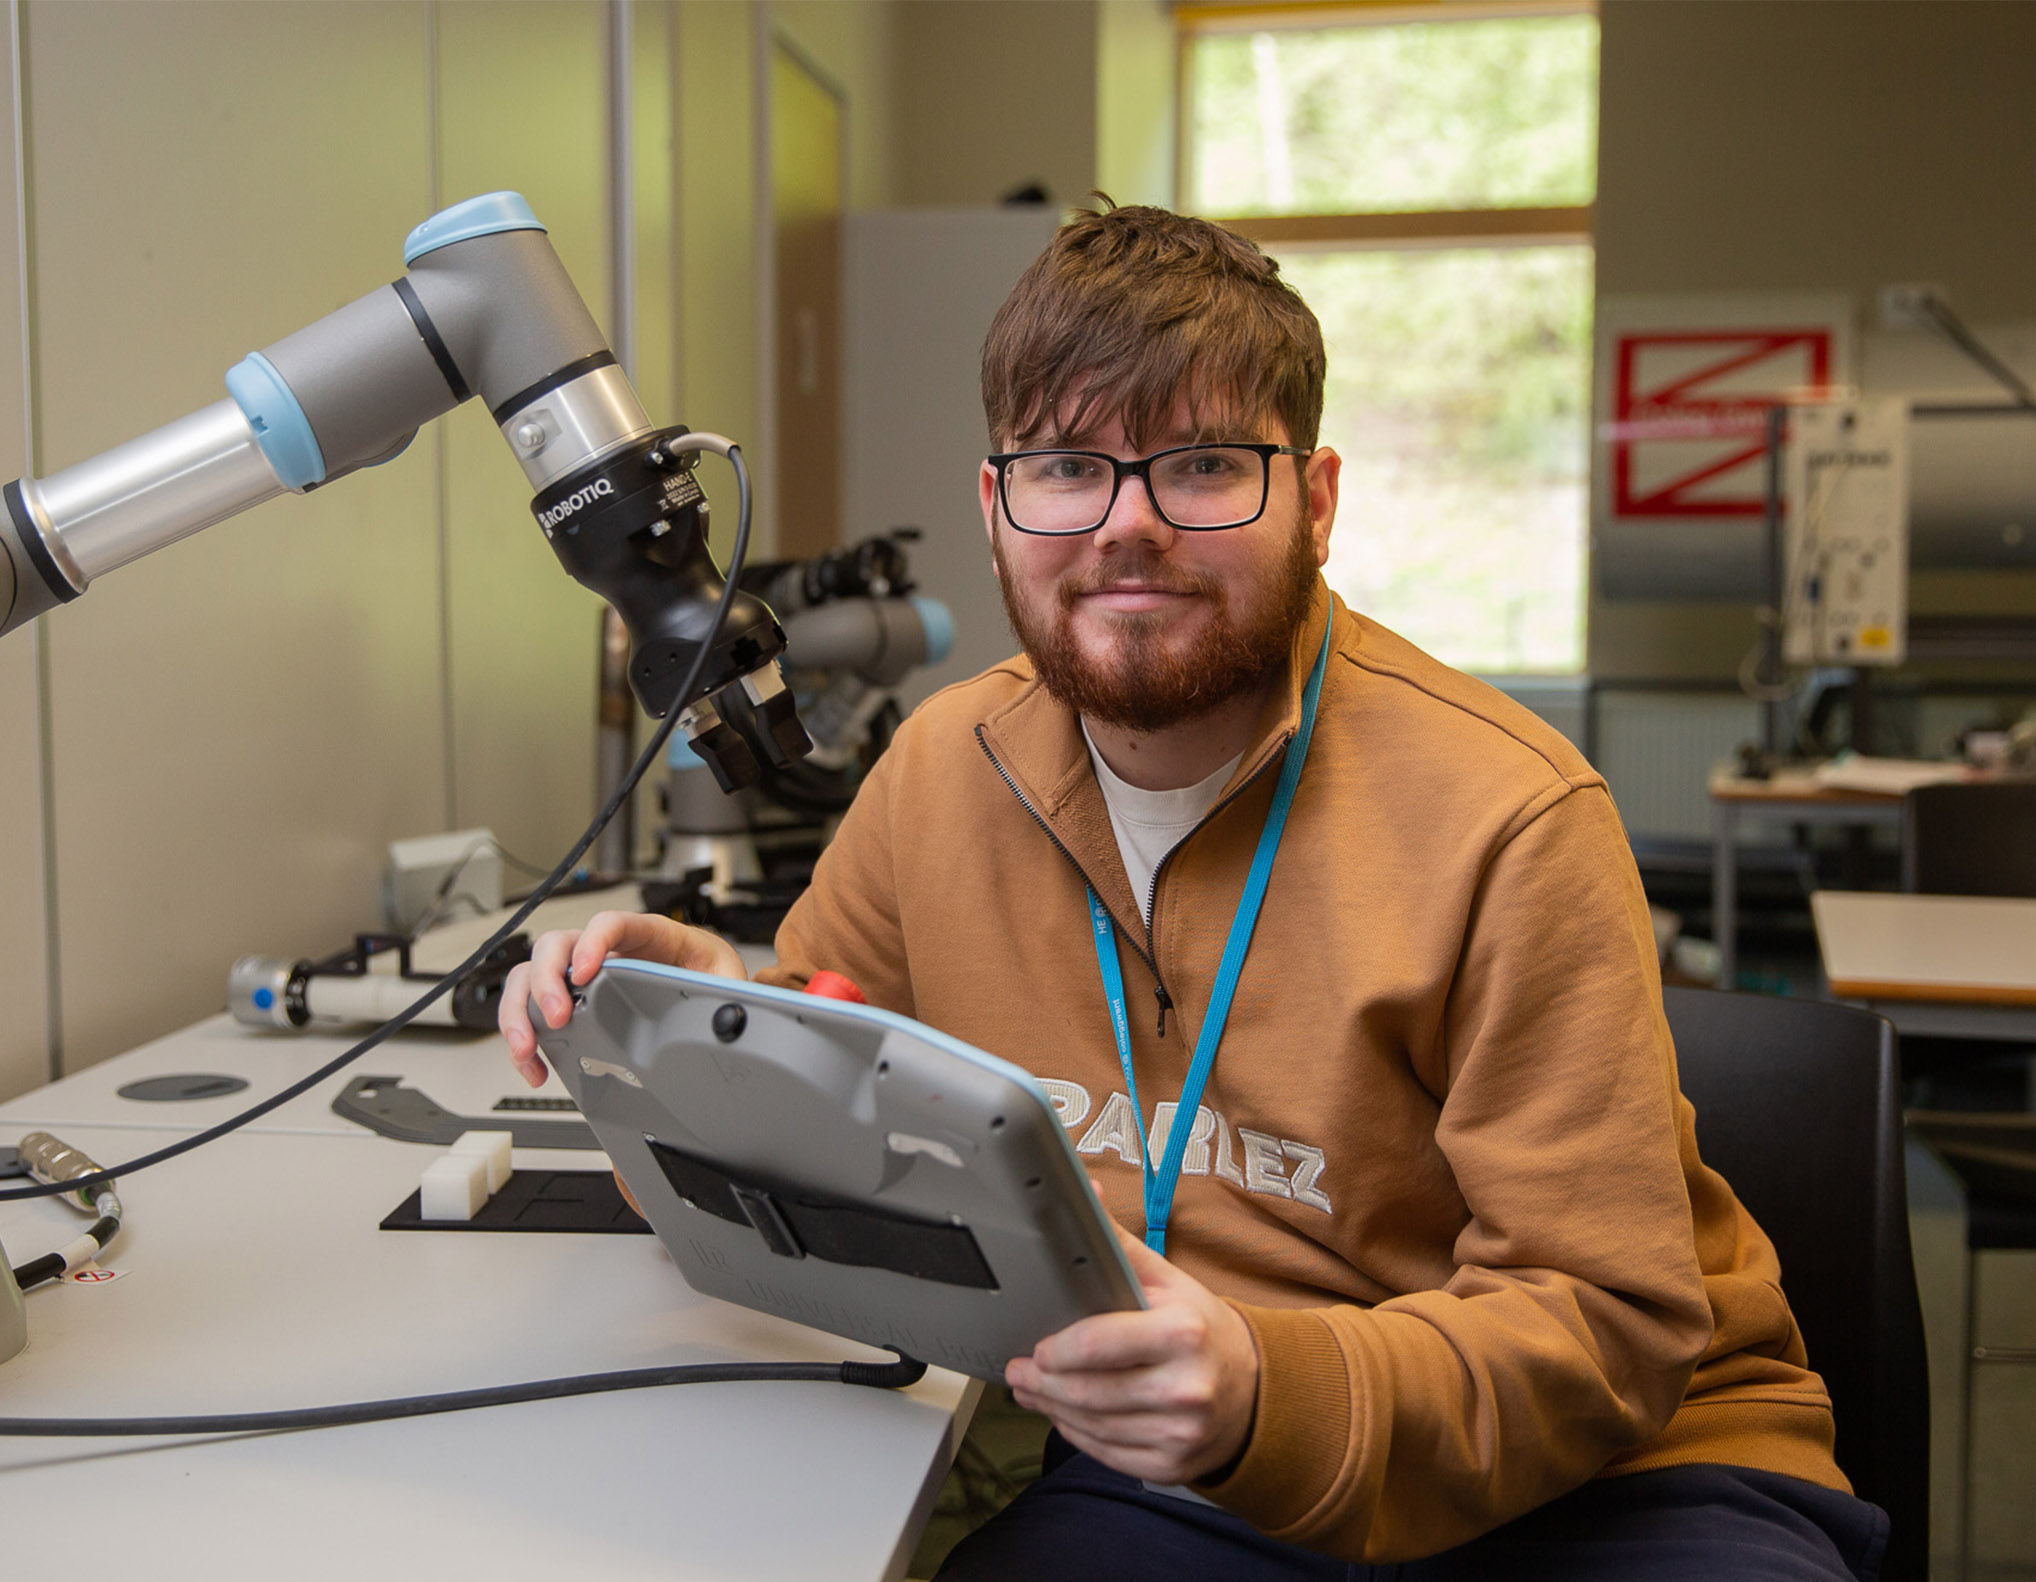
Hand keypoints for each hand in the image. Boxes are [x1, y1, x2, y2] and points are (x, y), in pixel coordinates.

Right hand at [498, 911, 747, 1087]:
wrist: (704, 986)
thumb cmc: (708, 972)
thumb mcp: (723, 977)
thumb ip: (723, 988)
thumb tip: (727, 1012)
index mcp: (646, 934)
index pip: (610, 923)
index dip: (593, 943)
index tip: (586, 971)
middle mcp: (606, 948)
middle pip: (557, 945)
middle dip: (547, 981)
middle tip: (558, 1018)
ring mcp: (582, 971)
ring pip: (531, 974)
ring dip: (521, 1011)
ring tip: (529, 1048)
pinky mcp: (571, 999)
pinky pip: (531, 1008)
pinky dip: (524, 1037)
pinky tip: (535, 1065)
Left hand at [1006, 1219, 1259, 1485]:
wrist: (1253, 1389)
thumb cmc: (1199, 1328)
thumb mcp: (1167, 1281)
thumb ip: (1119, 1244)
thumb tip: (1087, 1192)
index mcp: (1184, 1332)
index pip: (1100, 1344)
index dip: (1058, 1349)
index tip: (1036, 1347)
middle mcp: (1187, 1386)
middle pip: (1089, 1392)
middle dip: (1042, 1383)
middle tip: (1018, 1372)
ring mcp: (1181, 1432)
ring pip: (1093, 1427)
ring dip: (1053, 1409)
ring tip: (1033, 1391)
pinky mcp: (1173, 1465)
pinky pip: (1108, 1453)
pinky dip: (1079, 1435)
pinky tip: (1066, 1416)